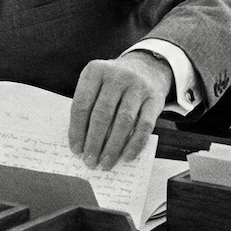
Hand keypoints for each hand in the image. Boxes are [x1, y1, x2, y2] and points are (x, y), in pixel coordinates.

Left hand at [69, 51, 171, 168]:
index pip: (82, 104)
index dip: (77, 130)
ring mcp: (138, 86)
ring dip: (113, 146)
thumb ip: (87, 105)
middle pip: (102, 114)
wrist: (147, 67)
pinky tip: (126, 157)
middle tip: (89, 161)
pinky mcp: (155, 98)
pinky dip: (135, 144)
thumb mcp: (96, 83)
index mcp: (95, 71)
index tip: (76, 149)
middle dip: (94, 142)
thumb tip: (81, 143)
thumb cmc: (113, 83)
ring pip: (123, 122)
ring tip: (105, 163)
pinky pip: (144, 125)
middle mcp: (117, 76)